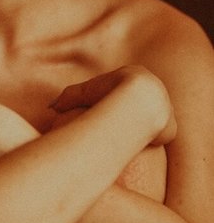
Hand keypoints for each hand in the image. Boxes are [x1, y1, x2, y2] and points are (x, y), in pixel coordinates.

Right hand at [50, 66, 176, 145]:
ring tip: (123, 140)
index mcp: (136, 75)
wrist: (138, 101)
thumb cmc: (106, 93)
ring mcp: (166, 108)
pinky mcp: (170, 128)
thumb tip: (51, 108)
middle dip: (129, 116)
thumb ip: (66, 98)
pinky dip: (148, 142)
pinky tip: (136, 146)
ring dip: (140, 129)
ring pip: (151, 122)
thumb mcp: (82, 93)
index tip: (104, 114)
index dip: (114, 102)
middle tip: (114, 129)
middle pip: (140, 105)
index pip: (125, 89)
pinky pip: (159, 137)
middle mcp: (155, 89)